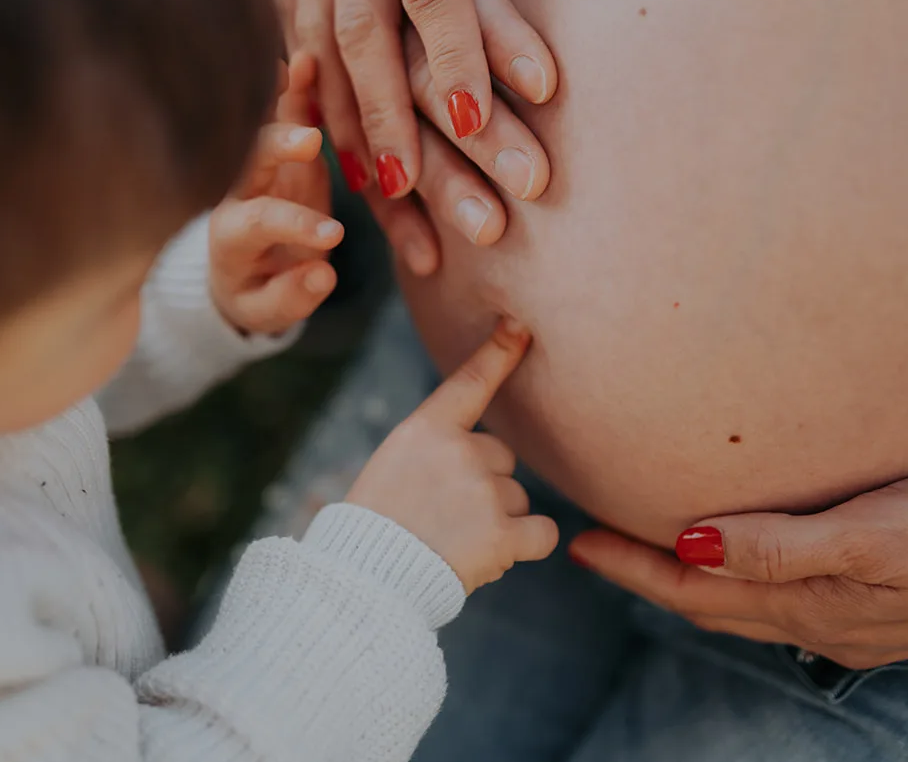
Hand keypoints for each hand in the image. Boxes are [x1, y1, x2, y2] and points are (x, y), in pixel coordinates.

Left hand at [208, 54, 341, 334]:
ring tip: (304, 62)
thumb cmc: (255, 293)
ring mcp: (255, 159)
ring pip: (262, 119)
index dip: (294, 227)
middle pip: (247, 159)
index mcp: (231, 233)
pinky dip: (294, 80)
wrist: (238, 266)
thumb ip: (292, 295)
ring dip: (283, 93)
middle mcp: (236, 187)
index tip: (334, 237)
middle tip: (310, 141)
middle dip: (276, 146)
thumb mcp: (267, 309)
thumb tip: (324, 273)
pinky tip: (310, 52)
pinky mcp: (278, 140)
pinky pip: (282, 105)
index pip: (258, 222)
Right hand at [273, 0, 588, 224]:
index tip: (472, 128)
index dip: (453, 58)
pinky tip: (335, 140)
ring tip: (376, 191)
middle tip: (412, 190)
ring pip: (312, 32)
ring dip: (342, 115)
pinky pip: (290, 18)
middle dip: (384, 113)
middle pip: (357, 24)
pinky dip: (313, 83)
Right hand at [348, 319, 558, 591]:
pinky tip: (492, 556)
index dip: (498, 352)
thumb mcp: (395, 465)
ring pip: (517, 498)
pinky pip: (542, 532)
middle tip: (442, 516)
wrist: (364, 580)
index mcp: (426, 428)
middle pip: (501, 459)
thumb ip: (439, 449)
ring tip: (452, 541)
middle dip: (484, 485)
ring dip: (497, 520)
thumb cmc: (376, 525)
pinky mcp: (502, 534)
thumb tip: (494, 456)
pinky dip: (527, 545)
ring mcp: (483, 492)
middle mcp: (460, 452)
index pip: (469, 381)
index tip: (520, 327)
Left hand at [567, 468, 907, 667]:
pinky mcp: (891, 598)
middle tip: (595, 541)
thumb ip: (782, 545)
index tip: (577, 542)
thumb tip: (687, 547)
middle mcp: (830, 623)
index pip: (697, 593)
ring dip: (695, 576)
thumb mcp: (881, 534)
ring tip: (654, 543)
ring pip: (750, 601)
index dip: (632, 569)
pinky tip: (749, 547)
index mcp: (819, 609)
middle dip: (649, 575)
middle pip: (714, 604)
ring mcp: (861, 617)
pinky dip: (748, 571)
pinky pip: (791, 591)